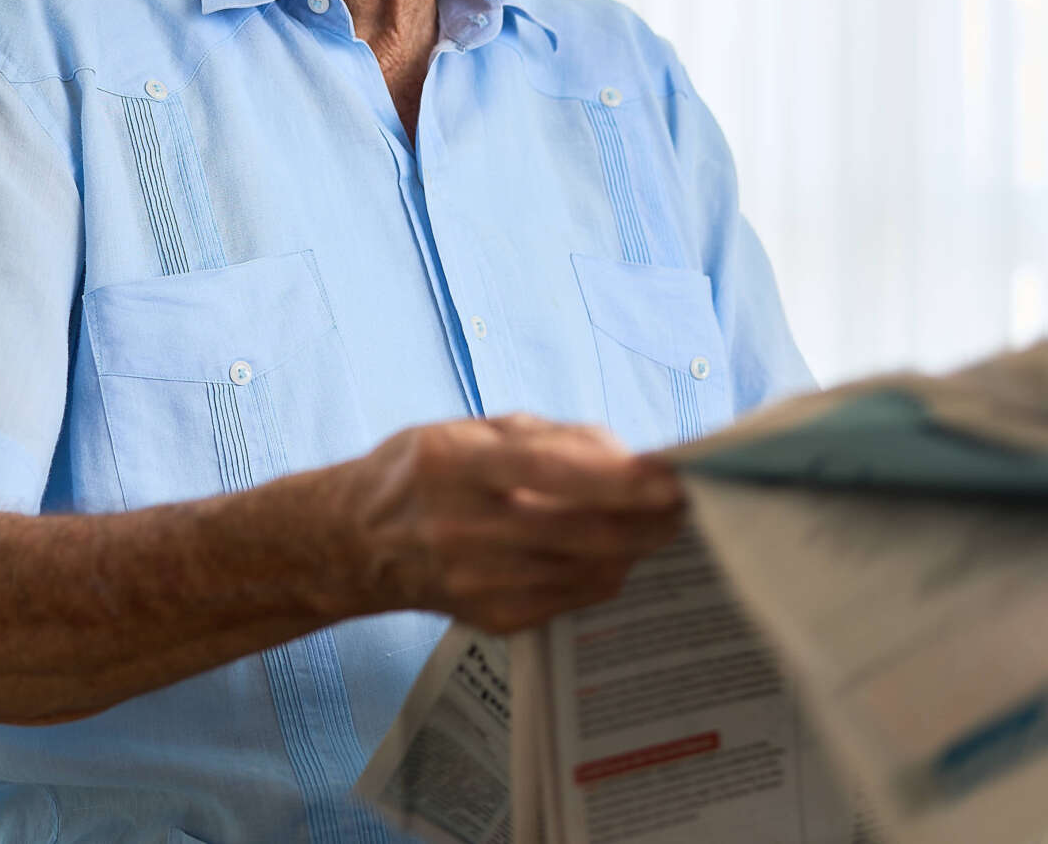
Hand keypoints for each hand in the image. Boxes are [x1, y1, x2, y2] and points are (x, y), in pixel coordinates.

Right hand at [335, 413, 684, 633]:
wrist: (357, 542)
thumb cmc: (423, 471)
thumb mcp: (472, 429)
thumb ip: (550, 438)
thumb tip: (627, 458)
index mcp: (453, 463)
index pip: (547, 471)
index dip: (615, 478)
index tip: (671, 475)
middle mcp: (461, 526)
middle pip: (579, 531)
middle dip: (648, 518)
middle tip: (690, 502)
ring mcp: (475, 580)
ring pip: (586, 569)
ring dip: (636, 546)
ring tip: (662, 522)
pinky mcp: (491, 617)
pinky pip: (572, 597)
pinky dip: (605, 572)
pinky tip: (613, 550)